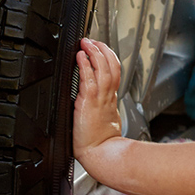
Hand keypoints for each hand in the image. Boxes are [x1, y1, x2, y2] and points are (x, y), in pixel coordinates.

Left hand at [74, 38, 123, 169]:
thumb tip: (90, 103)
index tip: (100, 50)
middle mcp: (107, 96)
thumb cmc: (100, 143)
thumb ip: (99, 109)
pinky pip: (89, 79)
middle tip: (93, 41)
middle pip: (111, 66)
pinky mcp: (89, 102)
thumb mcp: (104, 121)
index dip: (108, 58)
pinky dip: (85, 65)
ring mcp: (99, 98)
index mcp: (110, 100)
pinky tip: (80, 57)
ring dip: (94, 52)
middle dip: (103, 50)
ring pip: (102, 68)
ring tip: (87, 42)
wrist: (101, 154)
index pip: (113, 73)